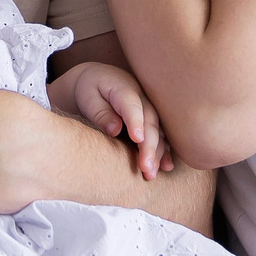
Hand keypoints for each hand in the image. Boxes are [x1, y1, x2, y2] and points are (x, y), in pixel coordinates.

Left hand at [59, 60, 174, 179]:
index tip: (137, 139)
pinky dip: (165, 152)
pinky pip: (162, 137)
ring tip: (150, 174)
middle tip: (145, 168)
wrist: (99, 81)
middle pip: (150, 123)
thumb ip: (100, 112)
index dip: (136, 121)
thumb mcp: (89, 97)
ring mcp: (150, 110)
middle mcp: (143, 99)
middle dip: (149, 146)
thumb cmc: (91, 90)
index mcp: (124, 89)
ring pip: (159, 132)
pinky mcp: (152, 121)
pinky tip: (166, 167)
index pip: (132, 105)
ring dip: (157, 154)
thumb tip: (115, 130)